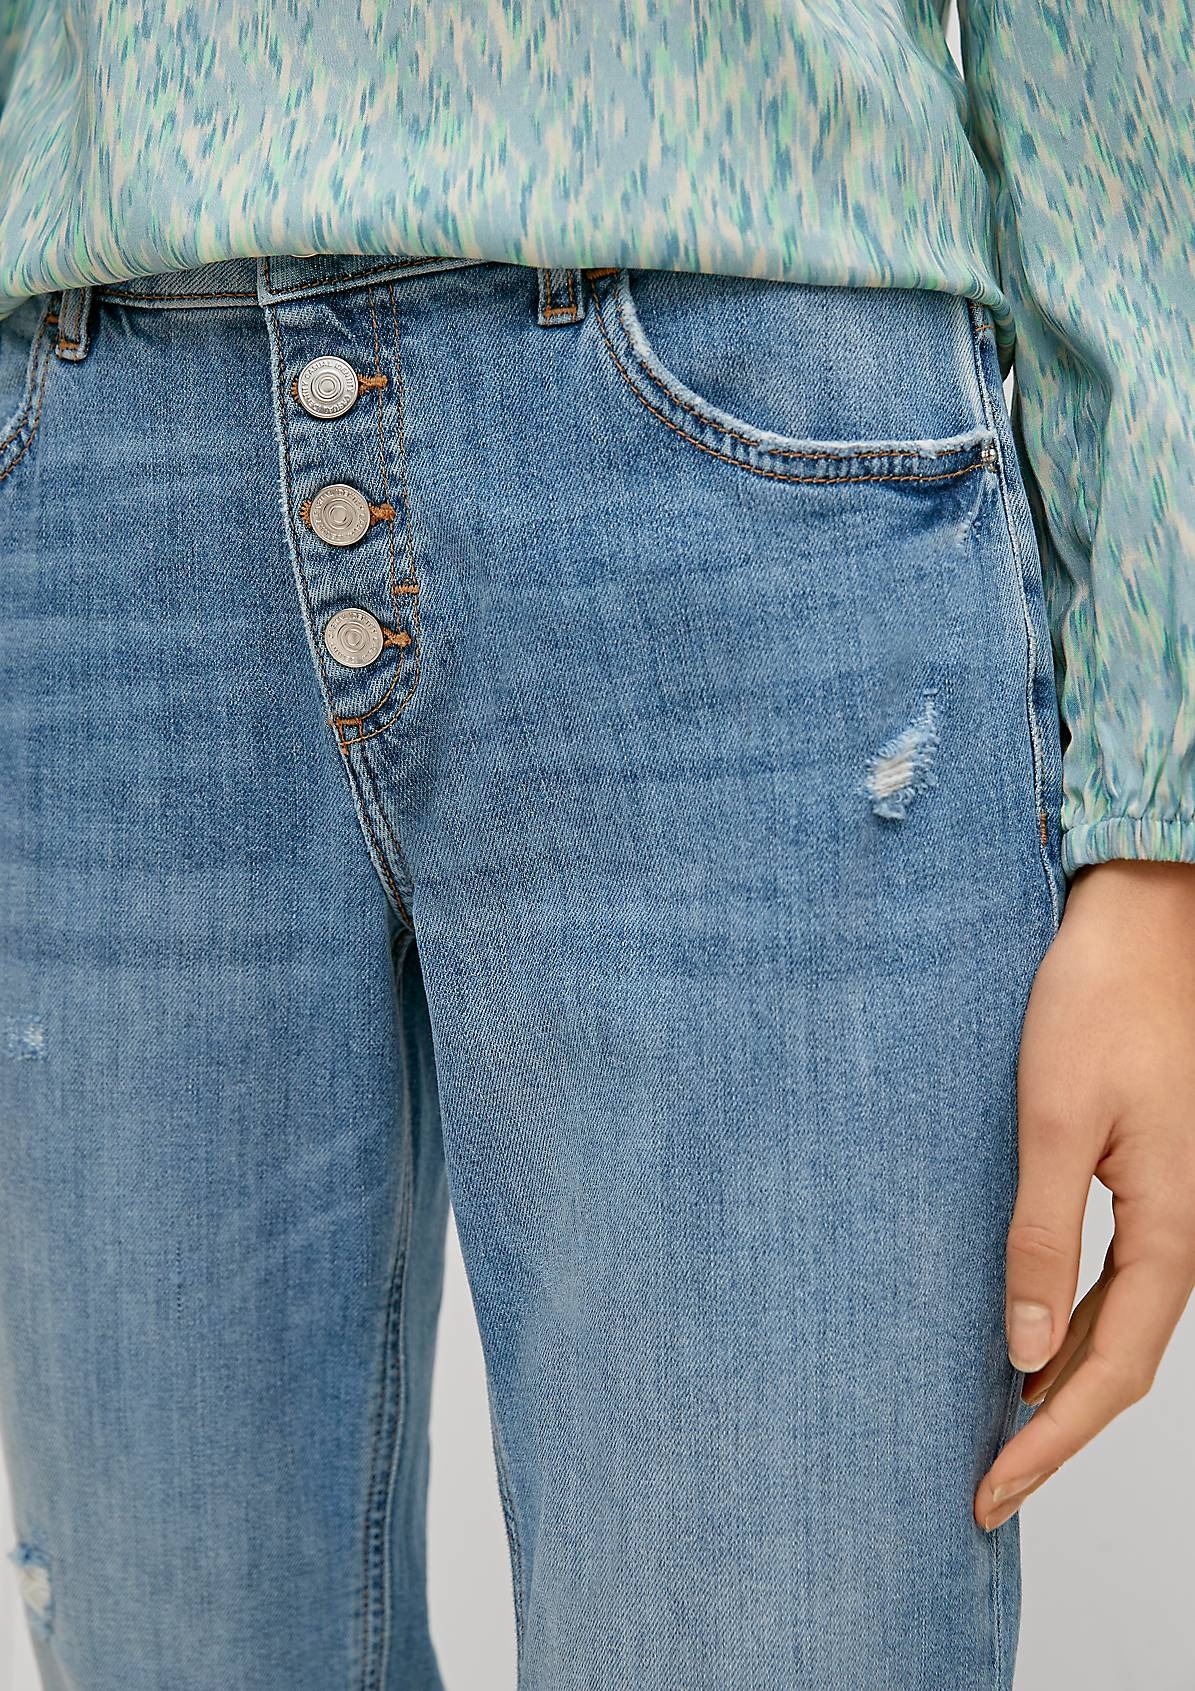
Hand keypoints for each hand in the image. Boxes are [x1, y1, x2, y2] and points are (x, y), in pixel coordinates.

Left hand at [974, 859, 1194, 1531]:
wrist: (1142, 925)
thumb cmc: (1099, 1006)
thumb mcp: (1054, 1122)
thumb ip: (1041, 1237)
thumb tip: (1021, 1349)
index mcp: (1170, 1230)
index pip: (1108, 1374)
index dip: (1050, 1443)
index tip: (991, 1492)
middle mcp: (1181, 1232)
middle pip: (1118, 1364)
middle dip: (1053, 1431)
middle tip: (985, 1482)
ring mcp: (1169, 1207)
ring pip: (1119, 1325)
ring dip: (1061, 1382)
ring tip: (998, 1428)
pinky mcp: (1146, 1178)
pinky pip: (1116, 1278)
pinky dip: (1069, 1323)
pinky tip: (1026, 1335)